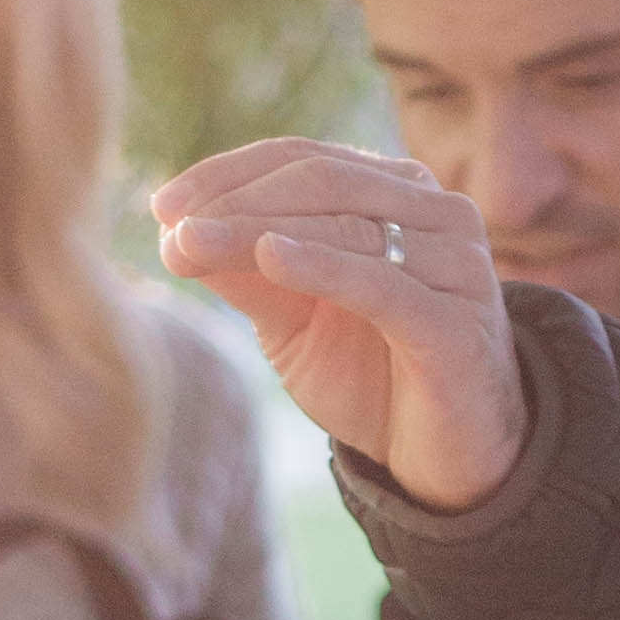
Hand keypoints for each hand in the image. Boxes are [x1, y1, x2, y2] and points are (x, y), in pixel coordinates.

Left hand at [152, 142, 525, 511]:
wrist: (446, 461)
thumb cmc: (372, 378)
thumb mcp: (294, 321)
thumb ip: (247, 275)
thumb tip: (173, 233)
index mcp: (399, 194)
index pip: (304, 159)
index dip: (229, 173)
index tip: (161, 205)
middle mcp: (437, 214)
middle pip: (322, 183)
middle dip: (236, 200)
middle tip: (170, 226)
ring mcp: (457, 266)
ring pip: (346, 227)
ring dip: (257, 231)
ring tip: (190, 244)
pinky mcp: (458, 324)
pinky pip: (382, 286)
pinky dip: (323, 267)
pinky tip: (270, 259)